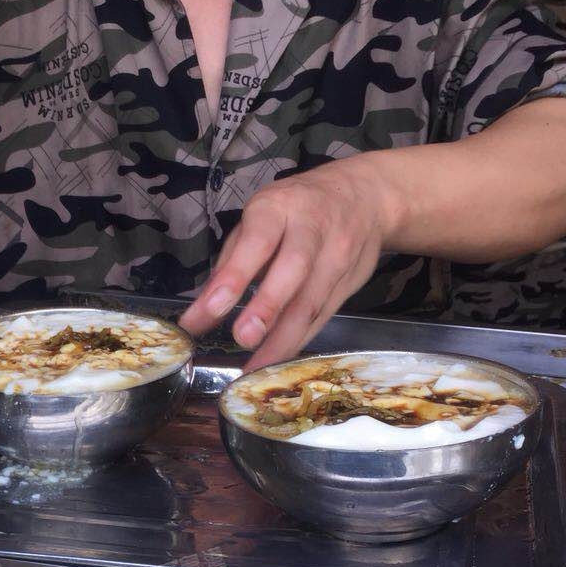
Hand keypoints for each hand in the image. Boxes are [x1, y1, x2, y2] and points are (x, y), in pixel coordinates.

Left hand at [179, 157, 399, 368]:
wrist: (364, 197)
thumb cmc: (295, 210)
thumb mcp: (257, 219)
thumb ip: (229, 263)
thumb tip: (201, 312)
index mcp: (279, 207)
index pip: (257, 241)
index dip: (235, 276)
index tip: (212, 308)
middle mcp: (312, 230)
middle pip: (293, 271)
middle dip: (267, 307)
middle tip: (242, 338)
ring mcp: (337, 257)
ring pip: (311, 302)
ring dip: (282, 340)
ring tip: (254, 368)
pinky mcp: (350, 283)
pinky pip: (322, 317)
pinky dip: (298, 342)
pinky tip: (277, 361)